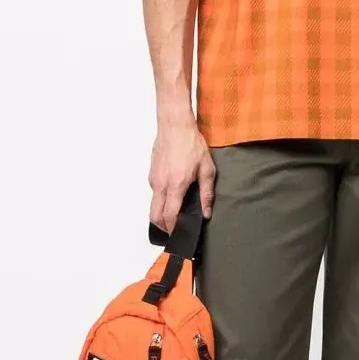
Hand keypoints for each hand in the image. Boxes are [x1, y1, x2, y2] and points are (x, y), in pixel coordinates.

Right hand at [148, 113, 215, 231]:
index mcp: (175, 185)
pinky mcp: (152, 173)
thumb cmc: (191, 143)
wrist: (175, 124)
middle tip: (175, 230)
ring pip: (153, 204)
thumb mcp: (207, 169)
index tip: (179, 235)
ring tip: (176, 214)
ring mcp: (154, 178)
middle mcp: (160, 184)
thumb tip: (206, 213)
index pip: (169, 216)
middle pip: (155, 216)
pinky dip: (161, 200)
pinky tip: (174, 195)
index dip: (173, 229)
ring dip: (162, 213)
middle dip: (163, 227)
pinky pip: (154, 193)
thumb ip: (206, 193)